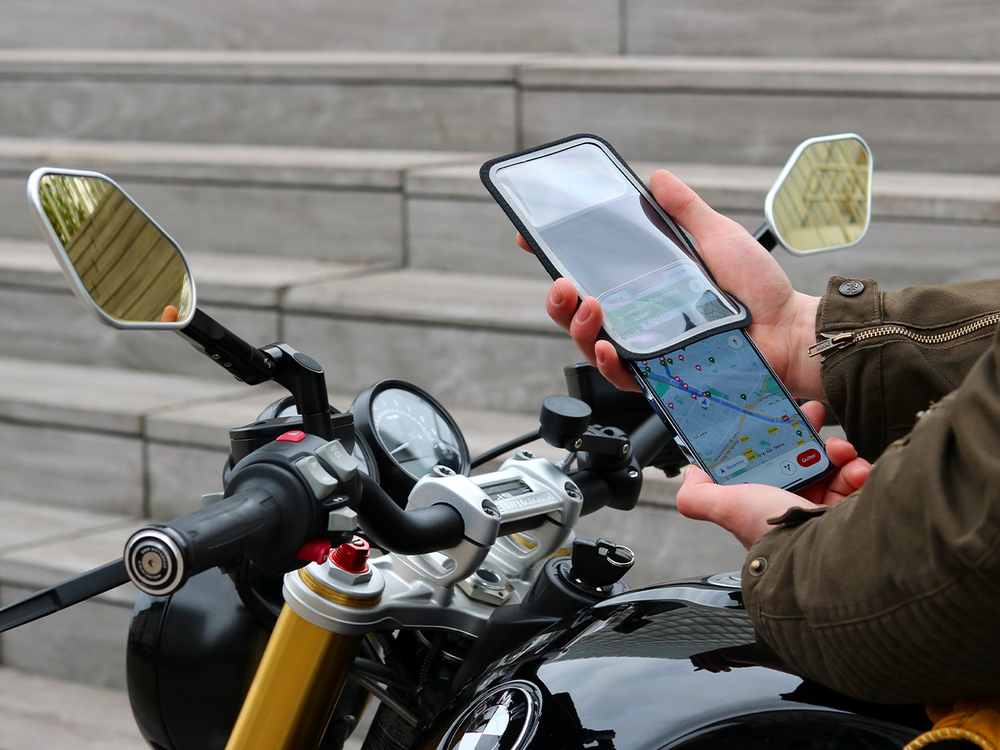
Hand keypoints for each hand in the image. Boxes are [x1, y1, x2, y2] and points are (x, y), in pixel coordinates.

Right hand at [528, 169, 825, 400]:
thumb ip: (685, 210)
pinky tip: (606, 346)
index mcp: (646, 284)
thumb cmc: (759, 289)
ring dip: (576, 325)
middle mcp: (640, 317)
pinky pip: (620, 376)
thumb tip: (657, 177)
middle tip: (560, 281)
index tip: (532, 238)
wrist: (788, 331)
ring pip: (589, 343)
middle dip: (557, 298)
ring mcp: (647, 348)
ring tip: (588, 306)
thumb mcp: (718, 237)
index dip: (558, 258)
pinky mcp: (660, 376)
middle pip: (577, 312)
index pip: (591, 271)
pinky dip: (606, 360)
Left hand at [673, 402, 870, 549]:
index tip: (781, 418)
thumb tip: (689, 477)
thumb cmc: (774, 531)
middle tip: (813, 415)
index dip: (773, 440)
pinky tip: (856, 470)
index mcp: (762, 504)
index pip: (766, 463)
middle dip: (809, 435)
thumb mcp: (728, 507)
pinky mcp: (853, 512)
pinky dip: (857, 470)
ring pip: (832, 466)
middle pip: (801, 459)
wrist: (825, 557)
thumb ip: (700, 495)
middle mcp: (792, 508)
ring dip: (838, 451)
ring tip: (841, 451)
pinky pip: (856, 480)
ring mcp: (824, 511)